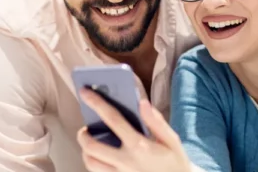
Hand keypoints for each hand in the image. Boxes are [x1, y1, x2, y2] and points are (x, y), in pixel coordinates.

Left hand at [76, 88, 191, 171]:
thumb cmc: (175, 164)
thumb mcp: (172, 141)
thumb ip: (156, 121)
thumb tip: (142, 102)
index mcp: (139, 146)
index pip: (113, 119)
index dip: (96, 103)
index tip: (85, 92)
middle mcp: (125, 161)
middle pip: (92, 146)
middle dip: (83, 134)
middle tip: (85, 128)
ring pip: (90, 163)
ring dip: (86, 151)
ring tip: (91, 143)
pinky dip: (94, 163)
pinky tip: (101, 157)